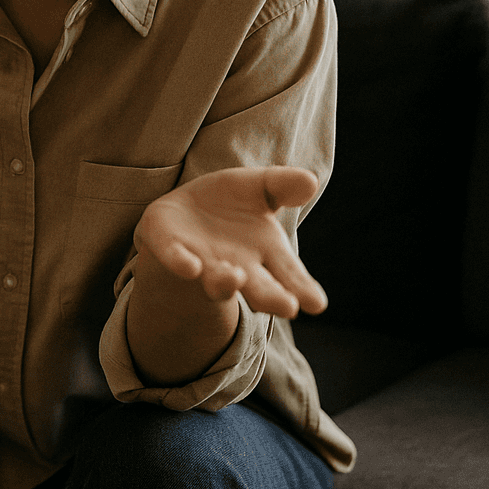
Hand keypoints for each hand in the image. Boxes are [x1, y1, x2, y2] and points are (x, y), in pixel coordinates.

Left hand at [134, 166, 326, 318]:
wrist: (187, 209)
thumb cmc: (235, 203)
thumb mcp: (261, 187)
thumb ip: (283, 186)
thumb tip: (310, 180)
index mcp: (267, 254)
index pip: (289, 275)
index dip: (302, 288)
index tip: (317, 304)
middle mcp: (238, 266)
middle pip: (258, 287)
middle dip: (271, 297)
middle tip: (287, 307)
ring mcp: (204, 261)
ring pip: (217, 279)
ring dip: (225, 281)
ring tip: (234, 278)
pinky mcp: (172, 248)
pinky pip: (176, 258)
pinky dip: (182, 263)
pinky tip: (190, 267)